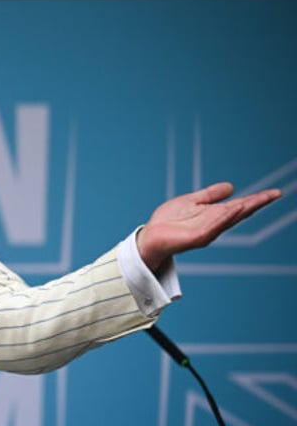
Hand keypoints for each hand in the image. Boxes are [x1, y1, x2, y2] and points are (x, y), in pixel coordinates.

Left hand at [136, 182, 282, 271]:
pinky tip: (235, 208)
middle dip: (257, 203)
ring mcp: (207, 232)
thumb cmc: (168, 221)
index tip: (275, 192)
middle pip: (240, 212)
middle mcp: (214, 224)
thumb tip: (231, 187)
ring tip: (258, 199)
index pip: (240, 205)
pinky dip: (224, 218)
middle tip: (275, 194)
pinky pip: (213, 227)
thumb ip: (210, 195)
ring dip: (244, 209)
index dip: (257, 199)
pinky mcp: (196, 238)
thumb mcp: (191, 201)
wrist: (150, 236)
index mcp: (214, 215)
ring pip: (229, 218)